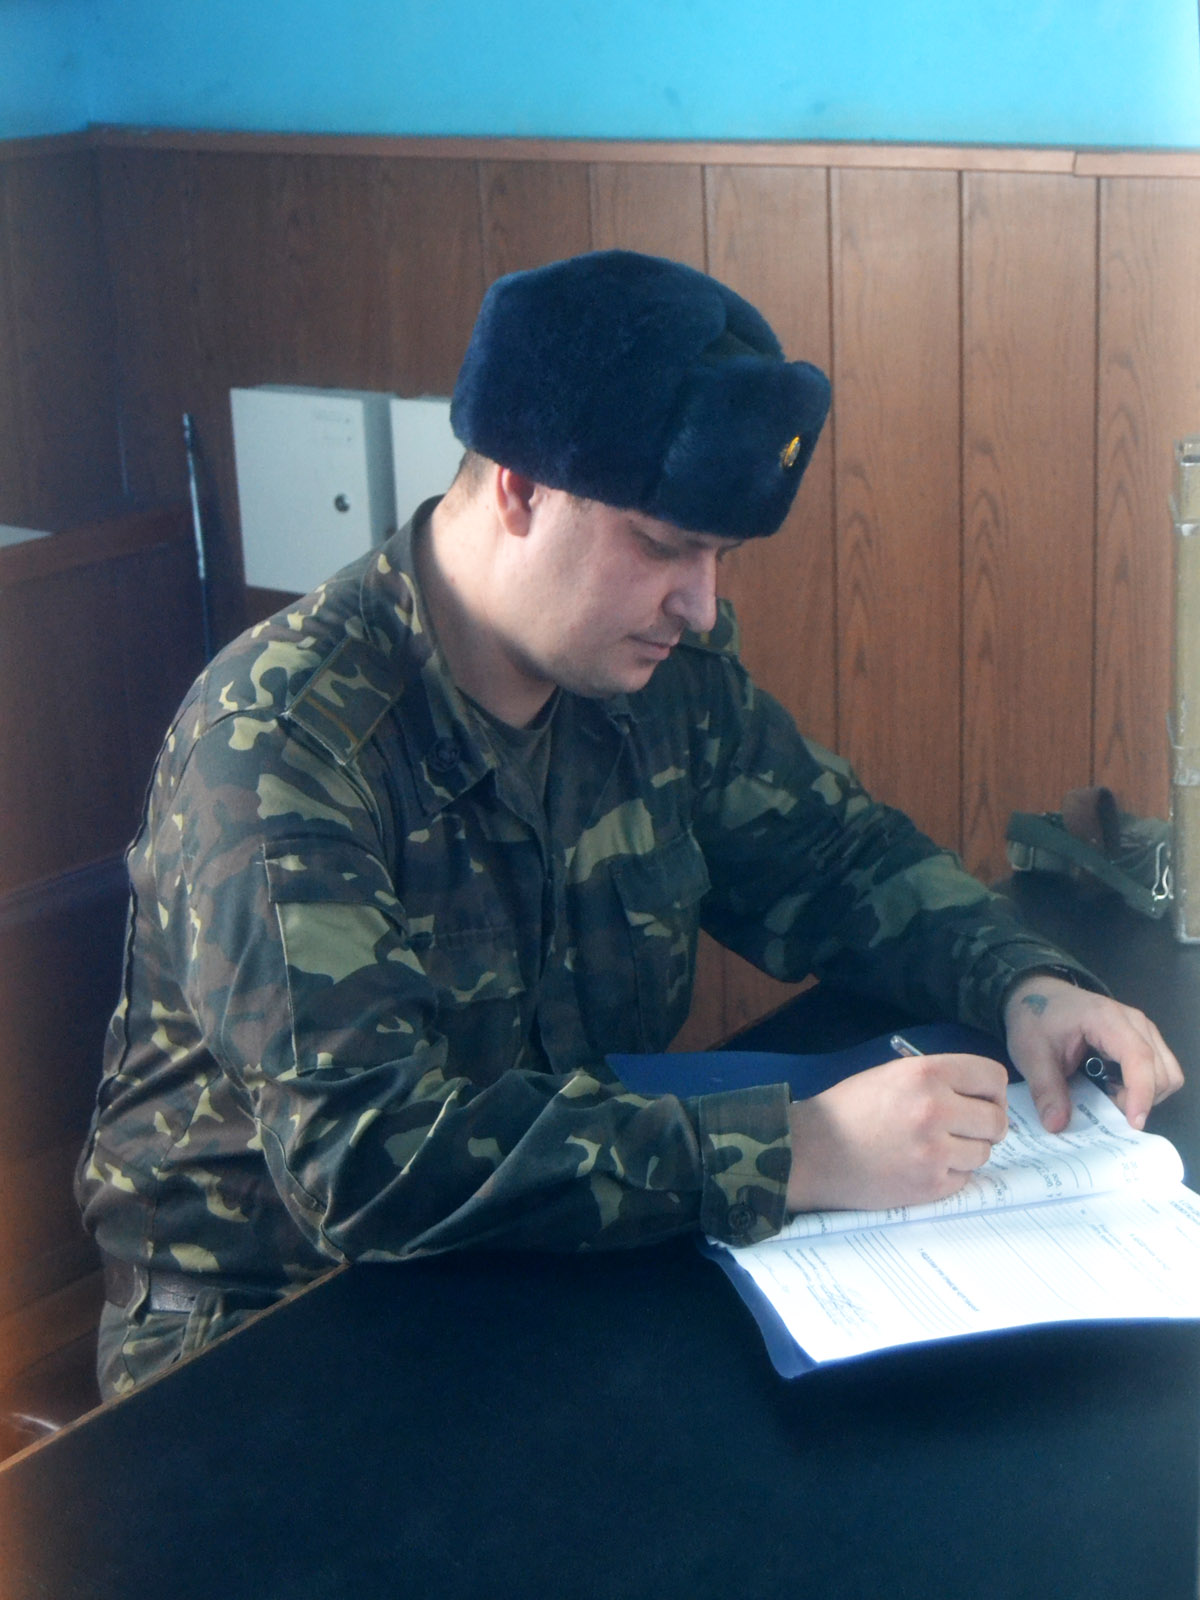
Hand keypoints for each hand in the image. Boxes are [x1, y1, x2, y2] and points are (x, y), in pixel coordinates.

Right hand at [785, 1054, 1008, 1212]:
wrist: (811, 1151)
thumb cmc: (849, 1109)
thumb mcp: (892, 1074)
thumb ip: (938, 1080)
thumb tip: (983, 1097)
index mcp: (926, 1073)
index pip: (993, 1077)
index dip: (991, 1090)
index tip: (981, 1100)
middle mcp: (935, 1109)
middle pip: (996, 1119)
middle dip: (985, 1125)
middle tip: (963, 1130)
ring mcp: (934, 1151)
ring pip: (983, 1152)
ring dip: (966, 1152)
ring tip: (933, 1148)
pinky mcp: (930, 1185)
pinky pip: (964, 1178)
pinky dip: (949, 1175)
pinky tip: (921, 1167)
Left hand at [1004, 974, 1182, 1132]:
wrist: (1037, 996)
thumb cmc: (1035, 1018)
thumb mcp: (1031, 1054)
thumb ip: (1046, 1090)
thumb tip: (1057, 1125)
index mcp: (1106, 1019)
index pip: (1139, 1057)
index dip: (1141, 1093)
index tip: (1133, 1124)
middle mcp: (1134, 1022)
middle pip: (1161, 1072)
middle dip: (1139, 1099)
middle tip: (1104, 1105)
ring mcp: (1143, 1030)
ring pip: (1167, 1073)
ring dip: (1144, 1095)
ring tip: (1108, 1095)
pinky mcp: (1143, 1039)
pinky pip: (1160, 1071)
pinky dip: (1144, 1087)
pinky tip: (1114, 1086)